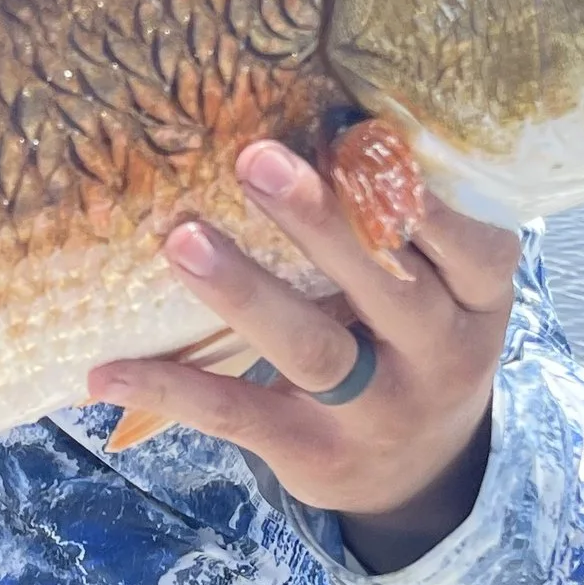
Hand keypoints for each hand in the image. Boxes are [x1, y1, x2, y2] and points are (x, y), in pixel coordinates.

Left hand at [89, 139, 521, 573]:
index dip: (425, 202)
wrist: (421, 475)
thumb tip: (308, 109)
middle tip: (255, 159)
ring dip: (243, 292)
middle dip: (319, 223)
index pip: (472, 248)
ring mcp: (377, 412)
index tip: (364, 140)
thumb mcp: (441, 289)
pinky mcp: (314, 454)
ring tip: (182, 241)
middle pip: (385, 286)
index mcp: (478, 301)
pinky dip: (170, 390)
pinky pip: (239, 416)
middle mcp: (439, 357)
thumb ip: (397, 228)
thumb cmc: (415, 338)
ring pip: (310, 349)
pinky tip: (106, 371)